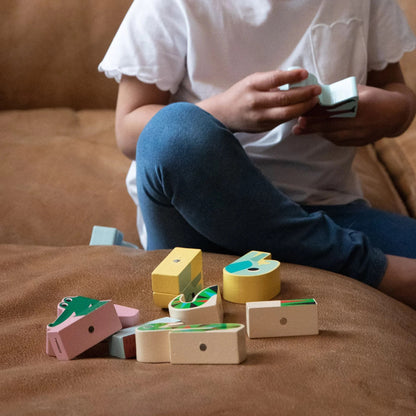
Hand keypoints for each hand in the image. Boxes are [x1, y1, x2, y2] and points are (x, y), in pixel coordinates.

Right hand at [198, 68, 320, 132]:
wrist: (223, 115)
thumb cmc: (239, 95)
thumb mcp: (251, 81)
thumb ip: (270, 80)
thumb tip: (294, 78)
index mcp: (252, 86)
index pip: (275, 79)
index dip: (292, 76)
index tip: (305, 74)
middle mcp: (255, 102)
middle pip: (284, 99)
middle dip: (304, 94)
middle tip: (316, 90)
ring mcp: (260, 117)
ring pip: (286, 114)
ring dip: (303, 107)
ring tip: (314, 100)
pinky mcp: (263, 127)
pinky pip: (282, 121)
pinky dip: (295, 114)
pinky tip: (303, 109)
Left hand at [292, 84, 412, 145]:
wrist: (395, 115)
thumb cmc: (374, 98)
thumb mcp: (360, 91)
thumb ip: (341, 93)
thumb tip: (317, 93)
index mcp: (362, 105)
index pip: (336, 109)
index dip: (319, 111)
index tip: (304, 110)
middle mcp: (361, 122)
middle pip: (332, 125)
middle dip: (313, 125)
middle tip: (298, 124)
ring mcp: (360, 135)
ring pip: (333, 135)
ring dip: (316, 132)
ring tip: (300, 129)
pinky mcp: (358, 143)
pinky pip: (338, 141)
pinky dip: (326, 136)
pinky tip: (315, 132)